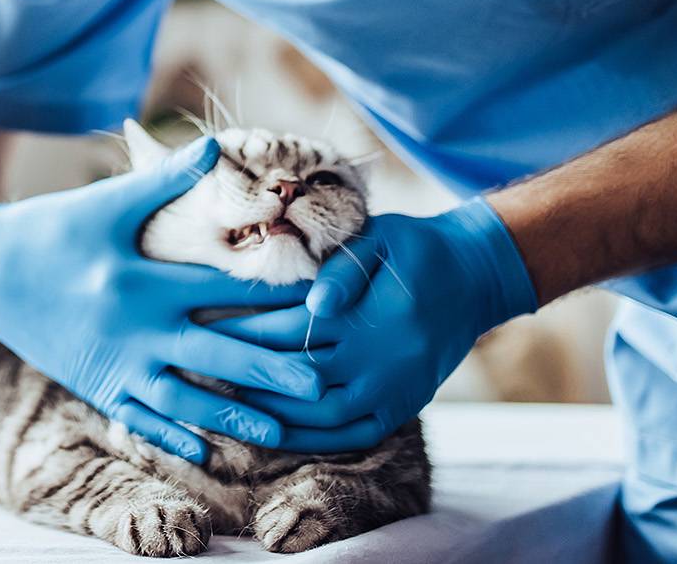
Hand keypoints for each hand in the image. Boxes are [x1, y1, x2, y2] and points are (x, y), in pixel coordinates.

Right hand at [0, 136, 321, 462]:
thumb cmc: (50, 230)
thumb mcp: (103, 204)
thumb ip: (162, 181)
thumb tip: (214, 149)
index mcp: (140, 280)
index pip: (221, 289)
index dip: (272, 293)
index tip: (320, 300)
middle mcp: (131, 328)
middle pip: (214, 353)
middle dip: (269, 369)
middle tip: (322, 382)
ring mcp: (113, 364)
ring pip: (184, 399)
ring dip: (233, 418)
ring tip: (281, 432)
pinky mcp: (94, 385)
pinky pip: (140, 419)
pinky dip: (172, 436)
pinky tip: (207, 453)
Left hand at [207, 198, 536, 451]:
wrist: (475, 275)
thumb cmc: (415, 248)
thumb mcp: (381, 238)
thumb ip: (344, 269)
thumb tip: (312, 304)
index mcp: (367, 314)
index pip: (289, 330)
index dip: (243, 333)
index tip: (203, 330)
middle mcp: (382, 358)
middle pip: (299, 378)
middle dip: (248, 378)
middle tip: (201, 374)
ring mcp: (396, 388)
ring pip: (324, 415)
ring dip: (273, 415)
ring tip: (227, 406)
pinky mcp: (406, 403)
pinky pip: (355, 433)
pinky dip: (314, 438)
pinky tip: (276, 432)